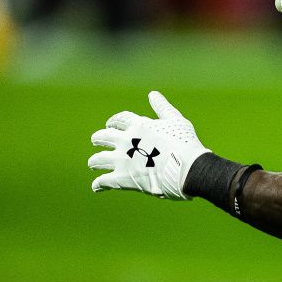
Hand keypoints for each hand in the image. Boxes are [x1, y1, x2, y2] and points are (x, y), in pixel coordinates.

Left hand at [88, 91, 210, 198]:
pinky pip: (103, 181)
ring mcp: (122, 160)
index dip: (113, 122)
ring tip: (93, 164)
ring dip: (94, 161)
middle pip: (103, 137)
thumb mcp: (176, 120)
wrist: (188, 168)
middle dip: (98, 138)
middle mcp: (126, 141)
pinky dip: (98, 184)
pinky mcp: (122, 178)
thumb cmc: (185, 143)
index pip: (119, 120)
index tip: (110, 124)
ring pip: (98, 159)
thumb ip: (162, 108)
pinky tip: (96, 187)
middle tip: (96, 141)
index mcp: (138, 126)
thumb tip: (153, 93)